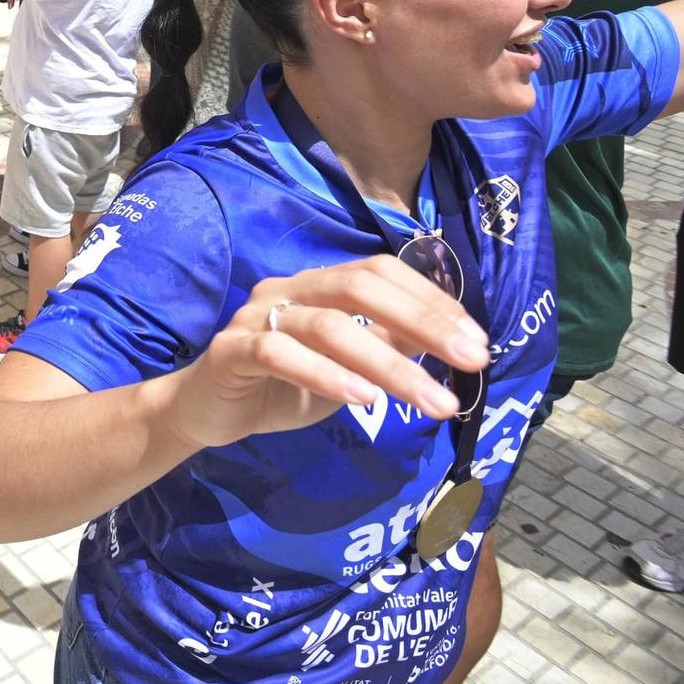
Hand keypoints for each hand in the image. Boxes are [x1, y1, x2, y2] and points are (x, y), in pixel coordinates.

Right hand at [165, 255, 487, 451]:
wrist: (207, 412)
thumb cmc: (282, 385)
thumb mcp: (348, 367)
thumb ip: (387, 344)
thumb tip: (448, 337)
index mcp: (317, 286)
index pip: (379, 272)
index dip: (431, 299)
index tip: (476, 341)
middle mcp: (288, 290)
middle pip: (359, 287)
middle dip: (422, 322)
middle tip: (471, 361)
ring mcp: (256, 318)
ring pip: (327, 326)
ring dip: (389, 364)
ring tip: (433, 402)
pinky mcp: (231, 352)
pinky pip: (279, 354)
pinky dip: (326, 375)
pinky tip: (363, 402)